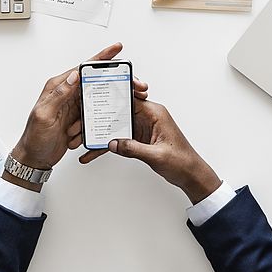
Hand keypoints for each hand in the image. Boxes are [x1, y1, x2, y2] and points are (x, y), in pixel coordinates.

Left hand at [10, 42, 148, 189]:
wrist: (35, 158)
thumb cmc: (34, 138)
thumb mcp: (44, 115)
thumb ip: (59, 94)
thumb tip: (74, 75)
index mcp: (57, 87)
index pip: (82, 68)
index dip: (101, 58)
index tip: (116, 49)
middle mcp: (66, 93)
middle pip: (94, 81)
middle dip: (112, 82)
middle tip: (132, 83)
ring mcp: (73, 106)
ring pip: (97, 99)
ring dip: (103, 107)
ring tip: (105, 114)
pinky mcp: (78, 118)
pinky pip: (94, 115)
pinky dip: (96, 122)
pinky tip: (94, 129)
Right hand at [79, 100, 220, 203]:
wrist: (190, 174)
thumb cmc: (182, 161)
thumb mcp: (156, 155)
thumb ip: (133, 148)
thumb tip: (113, 143)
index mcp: (154, 112)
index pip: (130, 98)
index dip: (111, 97)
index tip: (95, 97)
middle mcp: (147, 117)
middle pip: (118, 111)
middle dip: (98, 117)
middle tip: (80, 123)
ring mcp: (141, 127)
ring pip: (115, 126)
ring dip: (99, 133)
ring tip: (80, 140)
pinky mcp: (138, 138)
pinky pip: (118, 139)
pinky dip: (107, 146)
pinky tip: (92, 154)